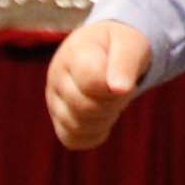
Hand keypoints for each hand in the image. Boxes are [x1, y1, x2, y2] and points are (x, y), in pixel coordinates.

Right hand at [45, 17, 151, 150]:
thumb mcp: (130, 44)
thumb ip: (125, 64)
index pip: (92, 82)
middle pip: (86, 108)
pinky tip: (104, 117)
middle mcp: (56, 76)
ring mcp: (53, 99)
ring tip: (111, 100)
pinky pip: (72, 140)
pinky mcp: (57, 119)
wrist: (105, 48)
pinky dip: (94, 134)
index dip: (116, 87)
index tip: (125, 79)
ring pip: (77, 127)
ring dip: (105, 119)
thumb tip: (120, 89)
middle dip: (113, 103)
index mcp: (74, 53)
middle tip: (121, 90)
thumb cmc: (119, 45)